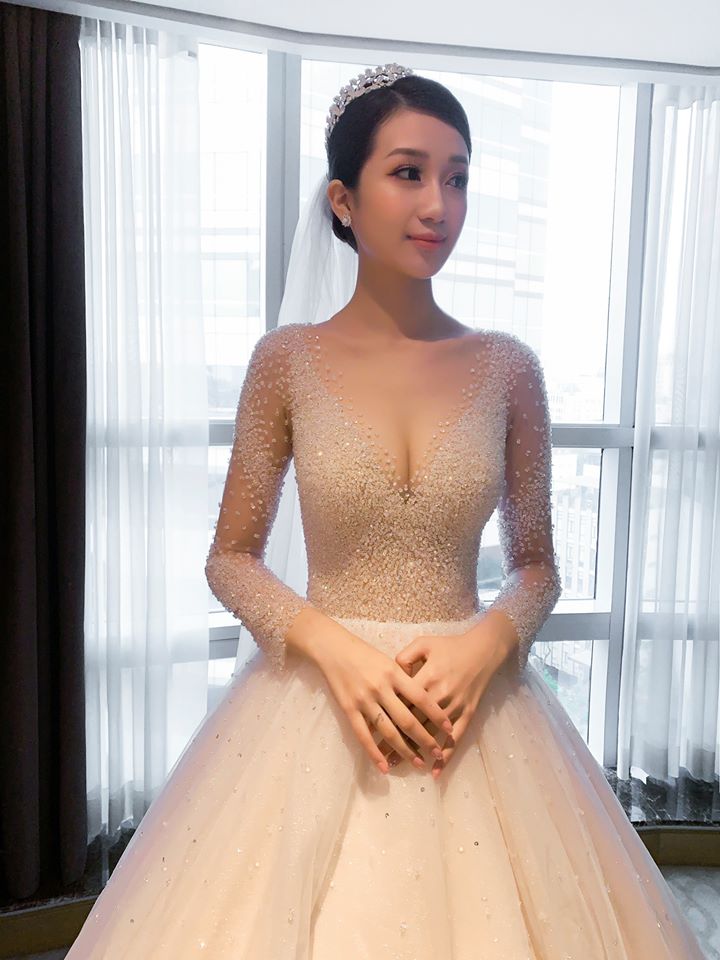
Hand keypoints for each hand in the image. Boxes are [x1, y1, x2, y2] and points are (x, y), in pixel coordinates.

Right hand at [313, 627, 453, 773]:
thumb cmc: (365, 653)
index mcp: (394, 673)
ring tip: (419, 763)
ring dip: (405, 750)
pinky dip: (374, 753)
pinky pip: (363, 735)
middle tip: (438, 753)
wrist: (334, 649)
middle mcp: (381, 688)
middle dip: (425, 739)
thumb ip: (405, 678)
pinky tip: (385, 767)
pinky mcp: (349, 709)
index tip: (449, 729)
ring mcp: (364, 700)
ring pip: (388, 731)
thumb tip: (424, 700)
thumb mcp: (389, 660)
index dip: (437, 715)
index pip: (421, 698)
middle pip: (407, 719)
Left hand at [391, 623, 507, 778]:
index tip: (371, 730)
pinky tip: (435, 771)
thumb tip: (391, 674)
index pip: (402, 702)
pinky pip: (455, 738)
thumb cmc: (450, 646)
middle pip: (414, 722)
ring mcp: (454, 707)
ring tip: (399, 764)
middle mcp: (440, 695)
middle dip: (396, 740)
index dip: (387, 716)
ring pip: (431, 734)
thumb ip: (404, 657)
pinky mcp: (467, 714)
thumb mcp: (424, 643)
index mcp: (427, 677)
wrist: (483, 650)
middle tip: (380, 755)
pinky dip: (445, 756)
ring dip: (416, 751)